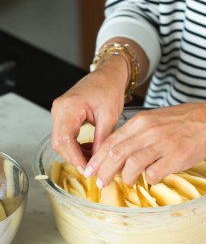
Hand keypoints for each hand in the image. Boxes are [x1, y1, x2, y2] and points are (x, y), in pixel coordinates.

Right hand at [51, 55, 127, 169]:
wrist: (108, 74)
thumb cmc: (109, 89)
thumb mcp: (109, 117)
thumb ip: (102, 141)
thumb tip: (97, 163)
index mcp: (69, 107)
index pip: (65, 140)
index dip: (75, 158)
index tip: (87, 169)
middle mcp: (59, 109)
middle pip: (58, 142)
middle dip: (74, 157)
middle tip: (91, 167)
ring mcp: (59, 111)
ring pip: (60, 140)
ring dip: (74, 152)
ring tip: (93, 157)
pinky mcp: (62, 113)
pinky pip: (64, 134)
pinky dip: (74, 145)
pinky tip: (89, 148)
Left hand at [85, 100, 205, 186]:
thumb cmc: (182, 120)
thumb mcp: (154, 119)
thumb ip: (137, 133)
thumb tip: (119, 152)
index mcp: (140, 122)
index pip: (111, 142)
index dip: (98, 158)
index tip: (91, 170)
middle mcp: (148, 132)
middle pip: (116, 155)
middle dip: (104, 172)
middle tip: (101, 183)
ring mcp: (162, 144)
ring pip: (131, 165)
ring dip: (126, 178)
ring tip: (128, 182)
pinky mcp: (176, 157)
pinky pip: (154, 173)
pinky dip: (149, 179)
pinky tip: (152, 178)